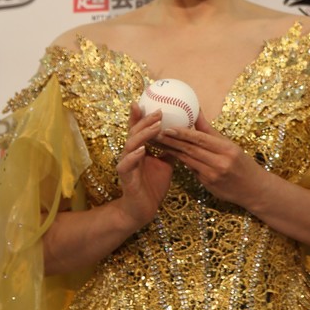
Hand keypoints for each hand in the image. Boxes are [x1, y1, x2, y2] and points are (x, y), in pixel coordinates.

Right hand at [114, 102, 173, 229]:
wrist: (143, 209)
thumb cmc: (153, 185)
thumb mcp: (166, 163)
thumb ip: (170, 149)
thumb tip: (183, 134)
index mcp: (139, 150)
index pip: (138, 129)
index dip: (140, 116)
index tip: (144, 101)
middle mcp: (130, 155)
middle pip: (134, 133)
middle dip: (145, 121)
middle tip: (158, 111)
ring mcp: (126, 166)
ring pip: (129, 145)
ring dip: (142, 135)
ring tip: (154, 127)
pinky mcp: (126, 178)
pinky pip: (126, 165)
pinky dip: (133, 156)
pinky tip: (142, 149)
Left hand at [155, 113, 266, 208]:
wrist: (254, 189)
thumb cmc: (243, 163)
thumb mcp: (230, 145)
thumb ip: (210, 131)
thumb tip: (196, 111)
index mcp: (227, 149)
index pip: (201, 139)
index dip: (183, 133)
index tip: (167, 127)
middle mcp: (220, 163)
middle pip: (191, 150)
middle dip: (170, 141)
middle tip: (153, 133)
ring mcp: (212, 176)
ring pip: (187, 160)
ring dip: (170, 151)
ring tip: (156, 142)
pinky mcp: (208, 186)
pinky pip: (192, 170)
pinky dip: (181, 161)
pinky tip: (169, 154)